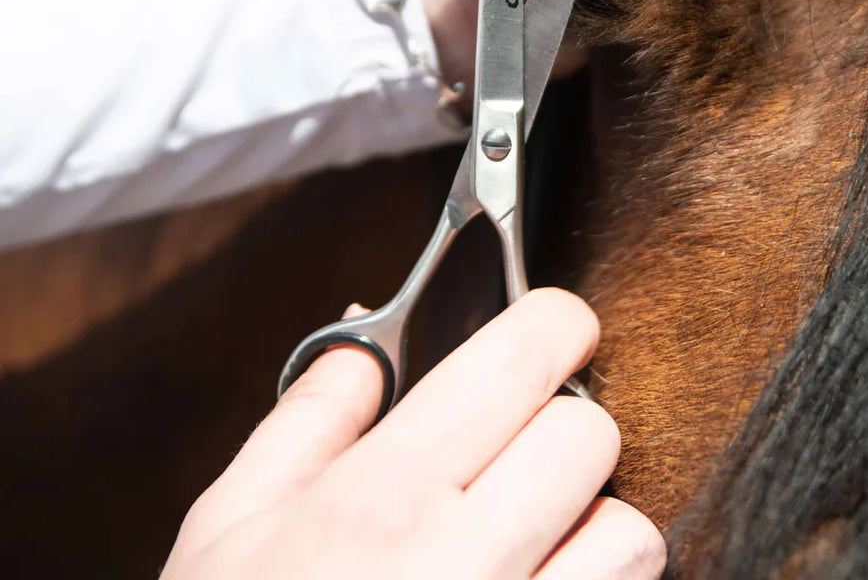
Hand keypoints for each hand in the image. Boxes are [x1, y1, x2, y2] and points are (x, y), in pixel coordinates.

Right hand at [162, 289, 664, 579]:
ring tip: (532, 535)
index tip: (556, 324)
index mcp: (379, 499)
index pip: (520, 361)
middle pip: (590, 434)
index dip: (554, 321)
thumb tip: (361, 344)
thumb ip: (305, 420)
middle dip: (564, 422)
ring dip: (594, 520)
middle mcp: (461, 565)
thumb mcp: (229, 531)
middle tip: (521, 444)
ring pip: (630, 531)